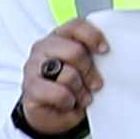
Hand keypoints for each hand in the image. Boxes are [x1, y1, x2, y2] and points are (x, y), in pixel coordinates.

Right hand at [17, 15, 109, 138]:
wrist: (52, 113)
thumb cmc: (71, 86)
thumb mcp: (84, 68)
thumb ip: (92, 57)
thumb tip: (109, 54)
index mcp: (59, 37)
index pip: (76, 26)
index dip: (93, 36)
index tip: (105, 51)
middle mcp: (43, 48)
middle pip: (75, 51)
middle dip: (89, 71)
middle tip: (95, 84)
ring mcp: (33, 67)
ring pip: (68, 74)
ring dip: (80, 90)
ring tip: (81, 97)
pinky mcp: (30, 88)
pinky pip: (59, 93)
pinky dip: (68, 101)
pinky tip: (68, 103)